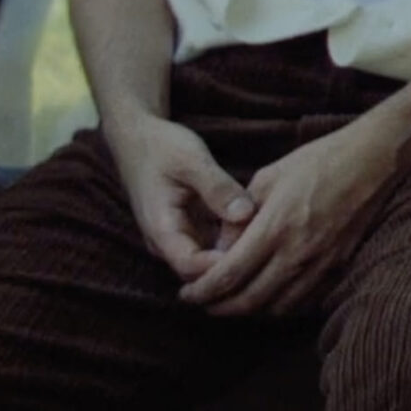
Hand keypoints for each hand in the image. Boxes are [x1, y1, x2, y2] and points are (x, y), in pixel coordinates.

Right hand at [102, 112, 255, 282]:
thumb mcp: (191, 160)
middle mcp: (168, 243)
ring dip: (238, 253)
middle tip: (272, 245)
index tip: (257, 249)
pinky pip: (215, 244)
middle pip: (204, 272)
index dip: (224, 265)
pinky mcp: (191, 229)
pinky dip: (235, 239)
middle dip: (235, 264)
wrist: (138, 138)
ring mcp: (180, 238)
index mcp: (162, 230)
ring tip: (272, 237)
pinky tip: (262, 226)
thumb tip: (245, 214)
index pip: (192, 267)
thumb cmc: (161, 148)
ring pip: (211, 260)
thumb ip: (217, 188)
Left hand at [178, 118, 402, 316]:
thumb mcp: (268, 177)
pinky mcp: (339, 267)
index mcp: (275, 227)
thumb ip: (239, 217)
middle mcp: (297, 253)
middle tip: (204, 304)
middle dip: (219, 308)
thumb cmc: (318, 161)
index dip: (202, 291)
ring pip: (276, 308)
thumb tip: (220, 250)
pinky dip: (281, 306)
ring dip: (249, 311)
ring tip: (233, 302)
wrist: (373, 160)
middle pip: (249, 300)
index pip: (228, 275)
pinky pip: (304, 302)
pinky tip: (270, 296)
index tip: (187, 294)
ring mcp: (321, 264)